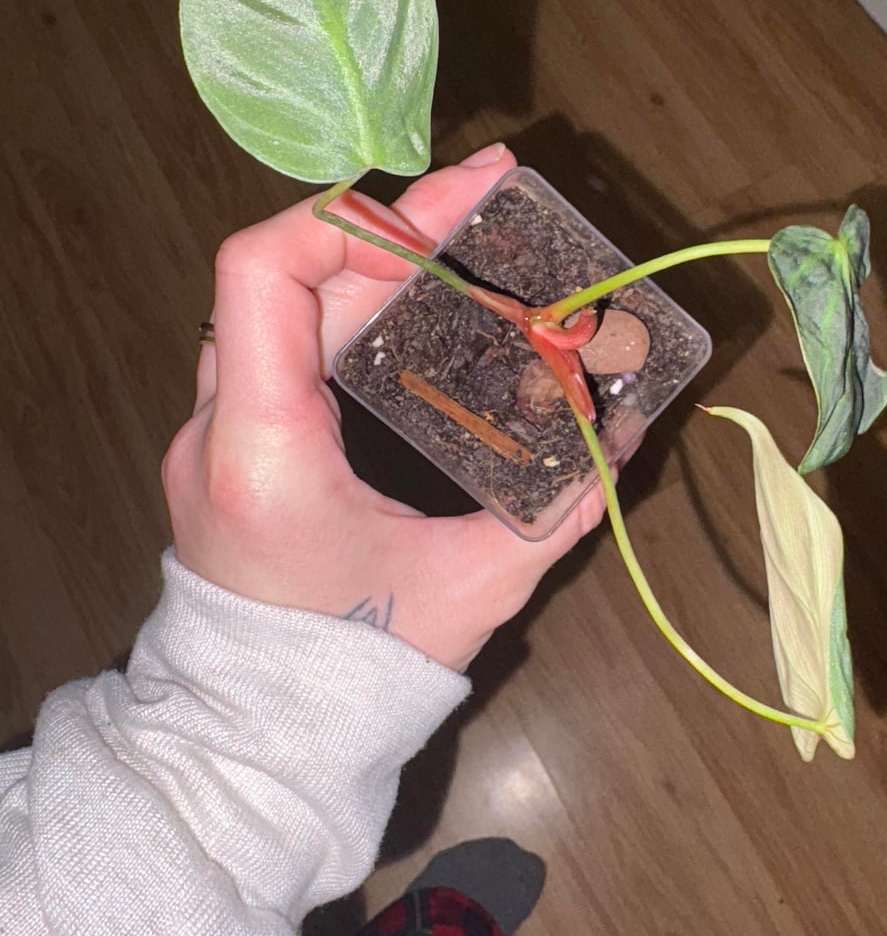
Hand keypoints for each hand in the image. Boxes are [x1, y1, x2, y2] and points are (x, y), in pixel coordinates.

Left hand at [163, 145, 621, 670]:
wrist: (255, 740)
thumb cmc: (356, 675)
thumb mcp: (468, 591)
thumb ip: (552, 515)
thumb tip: (621, 444)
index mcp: (265, 445)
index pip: (264, 271)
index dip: (351, 220)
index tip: (449, 217)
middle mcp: (222, 422)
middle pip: (294, 277)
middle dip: (398, 230)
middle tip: (495, 195)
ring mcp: (217, 432)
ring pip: (287, 307)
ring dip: (373, 266)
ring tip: (466, 240)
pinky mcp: (233, 448)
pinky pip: (284, 347)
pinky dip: (350, 312)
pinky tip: (419, 307)